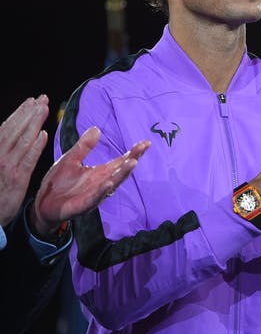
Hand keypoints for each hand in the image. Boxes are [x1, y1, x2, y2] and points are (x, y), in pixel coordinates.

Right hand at [0, 95, 50, 225]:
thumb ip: (4, 147)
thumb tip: (11, 130)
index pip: (6, 128)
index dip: (19, 113)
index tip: (32, 100)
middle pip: (14, 130)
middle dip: (28, 113)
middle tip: (43, 98)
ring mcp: (6, 167)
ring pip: (21, 141)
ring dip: (33, 123)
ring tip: (44, 109)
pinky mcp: (17, 180)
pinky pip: (27, 160)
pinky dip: (35, 147)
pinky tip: (44, 135)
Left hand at [31, 127, 150, 237]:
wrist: (42, 204)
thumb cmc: (58, 183)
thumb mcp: (70, 159)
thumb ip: (83, 146)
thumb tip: (97, 128)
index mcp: (100, 172)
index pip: (121, 161)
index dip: (134, 152)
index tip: (146, 143)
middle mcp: (102, 183)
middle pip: (121, 171)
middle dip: (132, 160)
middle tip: (142, 149)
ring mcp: (95, 194)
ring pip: (112, 183)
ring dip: (122, 174)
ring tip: (132, 162)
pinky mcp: (83, 205)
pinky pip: (95, 197)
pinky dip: (103, 191)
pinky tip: (110, 182)